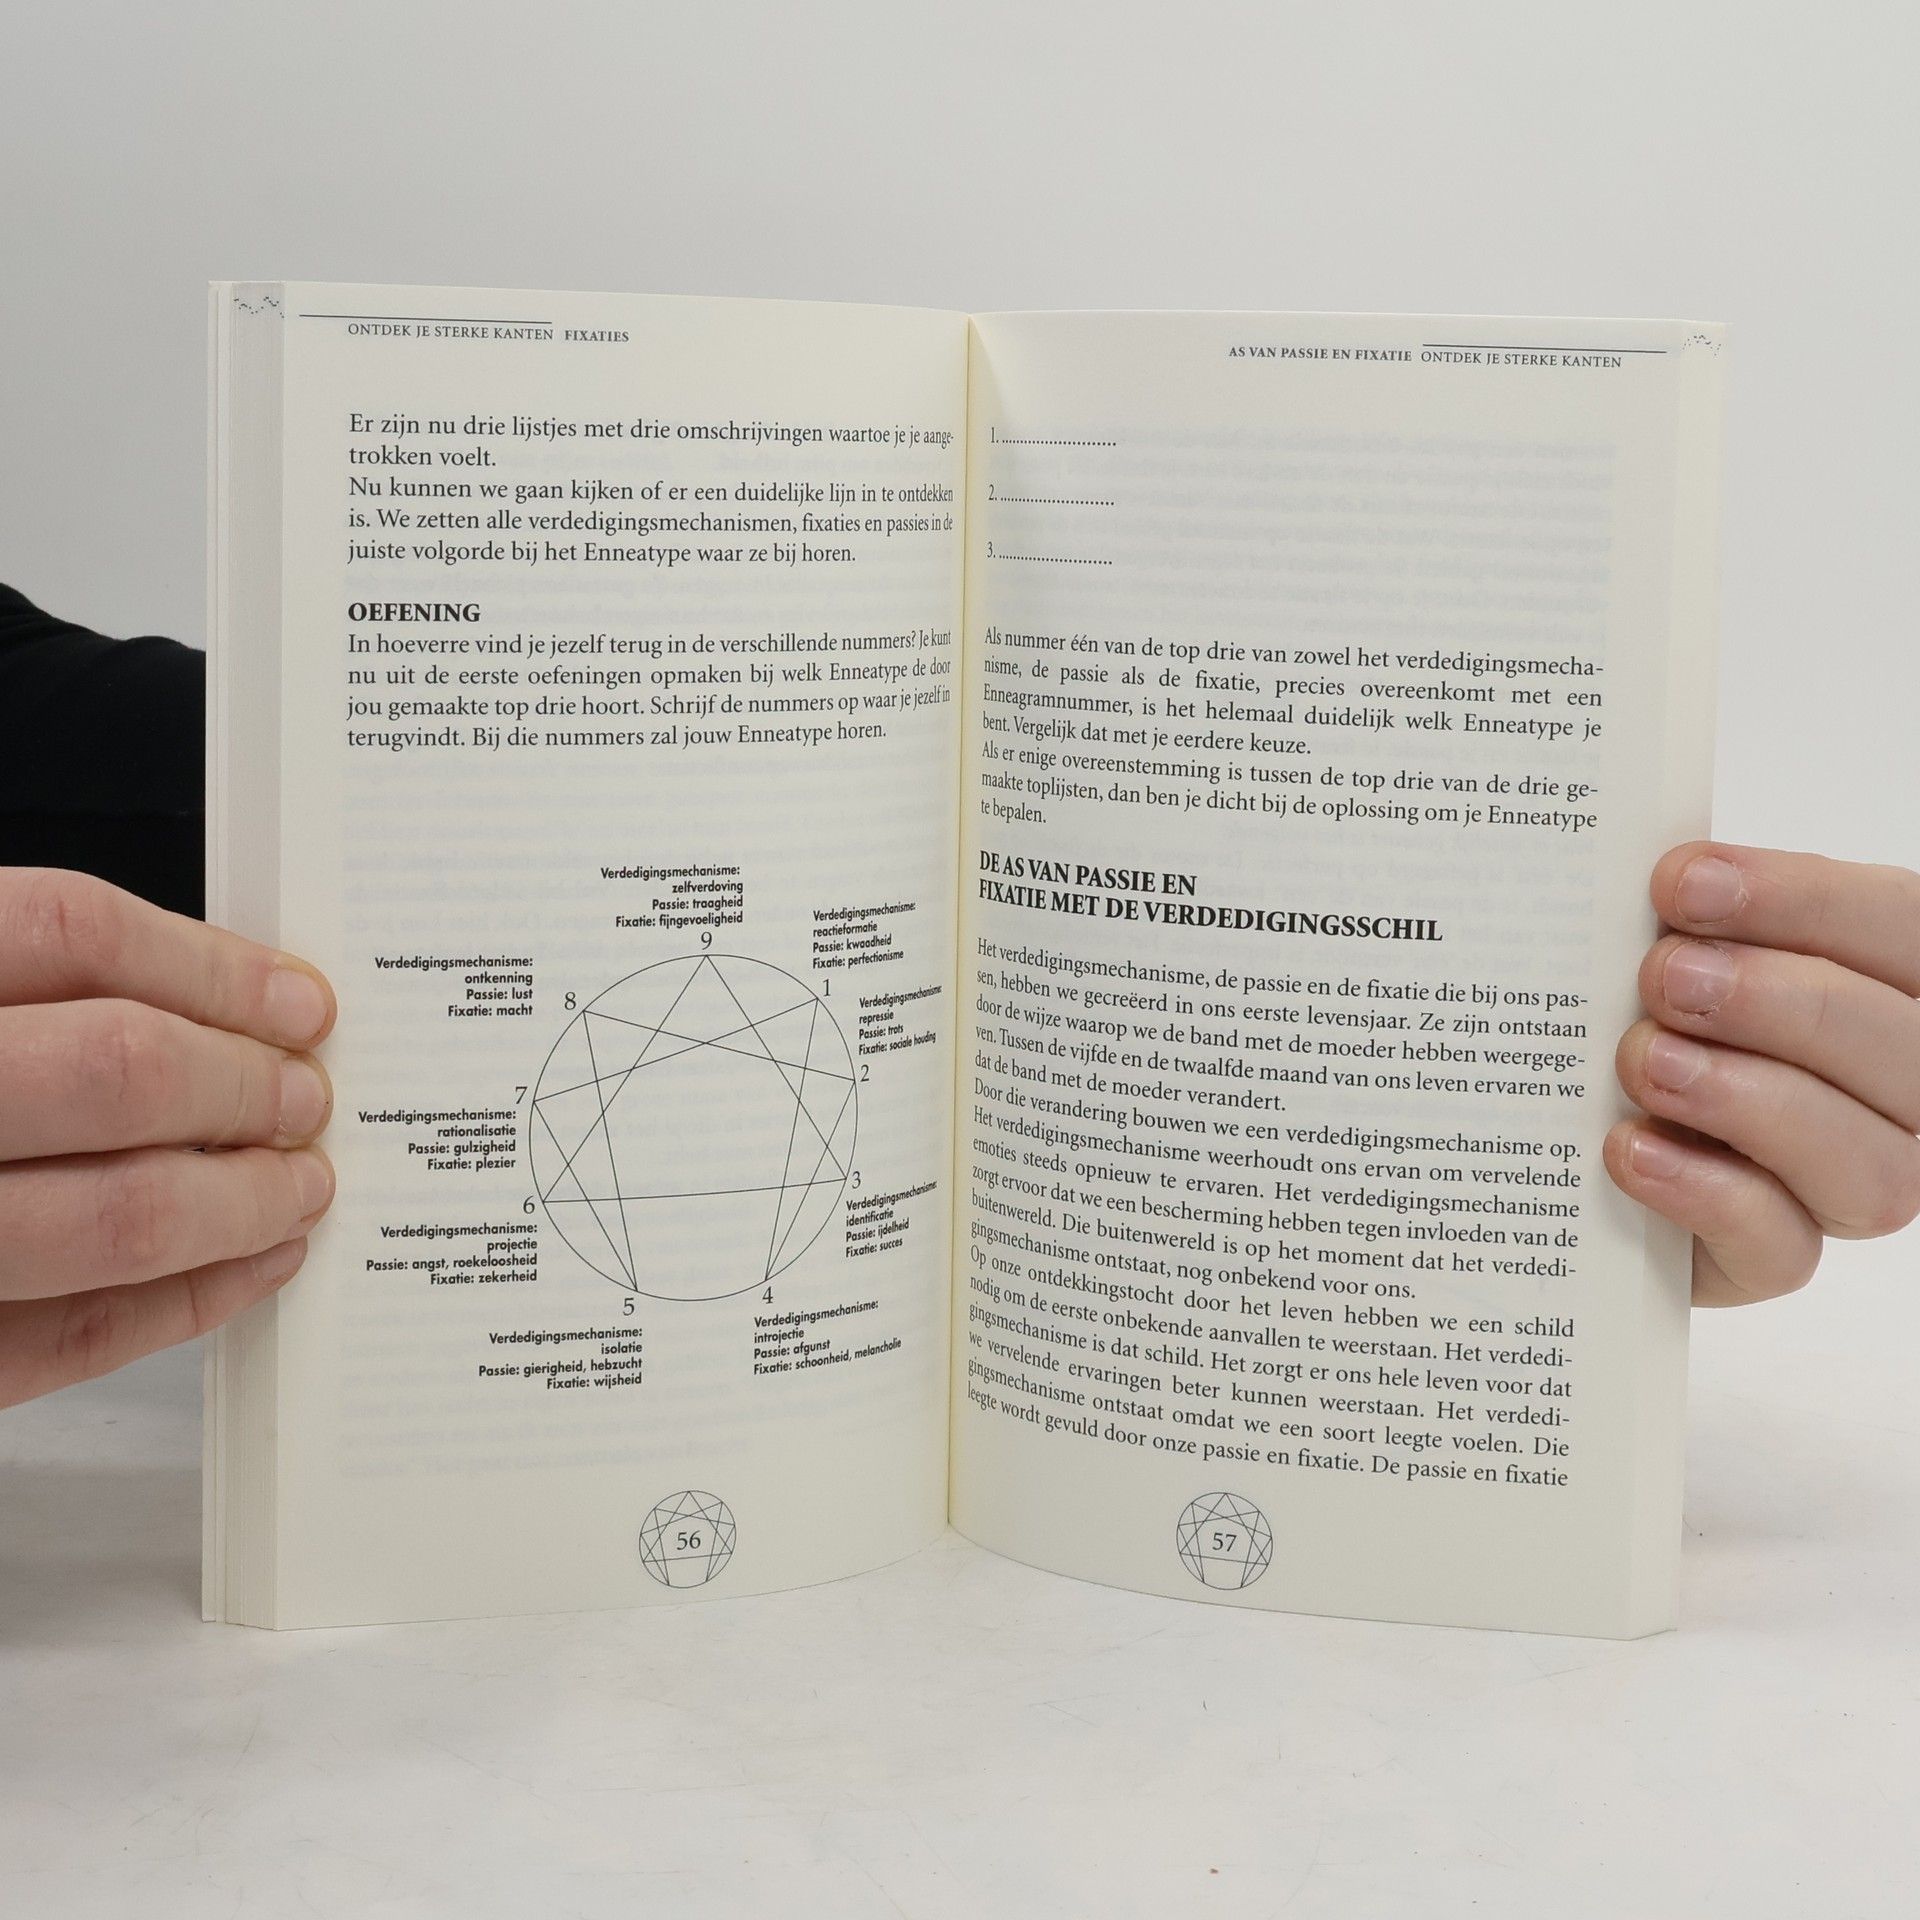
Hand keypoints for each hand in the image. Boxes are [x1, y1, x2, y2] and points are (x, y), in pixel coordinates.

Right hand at [0, 869, 335, 1407]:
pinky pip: (66, 1340)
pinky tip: (242, 1272)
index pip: (71, 934)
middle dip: (246, 1087)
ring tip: (297, 1186)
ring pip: (112, 1216)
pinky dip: (180, 1305)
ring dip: (239, 1203)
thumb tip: (210, 998)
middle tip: (308, 1098)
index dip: (211, 966)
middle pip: (118, 1071)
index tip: (298, 1001)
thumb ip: (12, 986)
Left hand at [1606, 842, 1919, 1304]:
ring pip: (1869, 1166)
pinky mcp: (1769, 1258)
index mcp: (1886, 986)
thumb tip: (1663, 870)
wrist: (1567, 1139)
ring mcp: (1843, 1185)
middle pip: (1904, 1052)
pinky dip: (1705, 1192)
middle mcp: (1895, 1092)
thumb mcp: (1663, 947)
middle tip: (1664, 975)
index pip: (1900, 927)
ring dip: (1749, 1101)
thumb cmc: (1642, 1012)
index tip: (1683, 882)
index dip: (1805, 900)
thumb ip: (1685, 915)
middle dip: (1781, 1003)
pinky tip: (1630, 1147)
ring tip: (1644, 1060)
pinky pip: (1780, 1246)